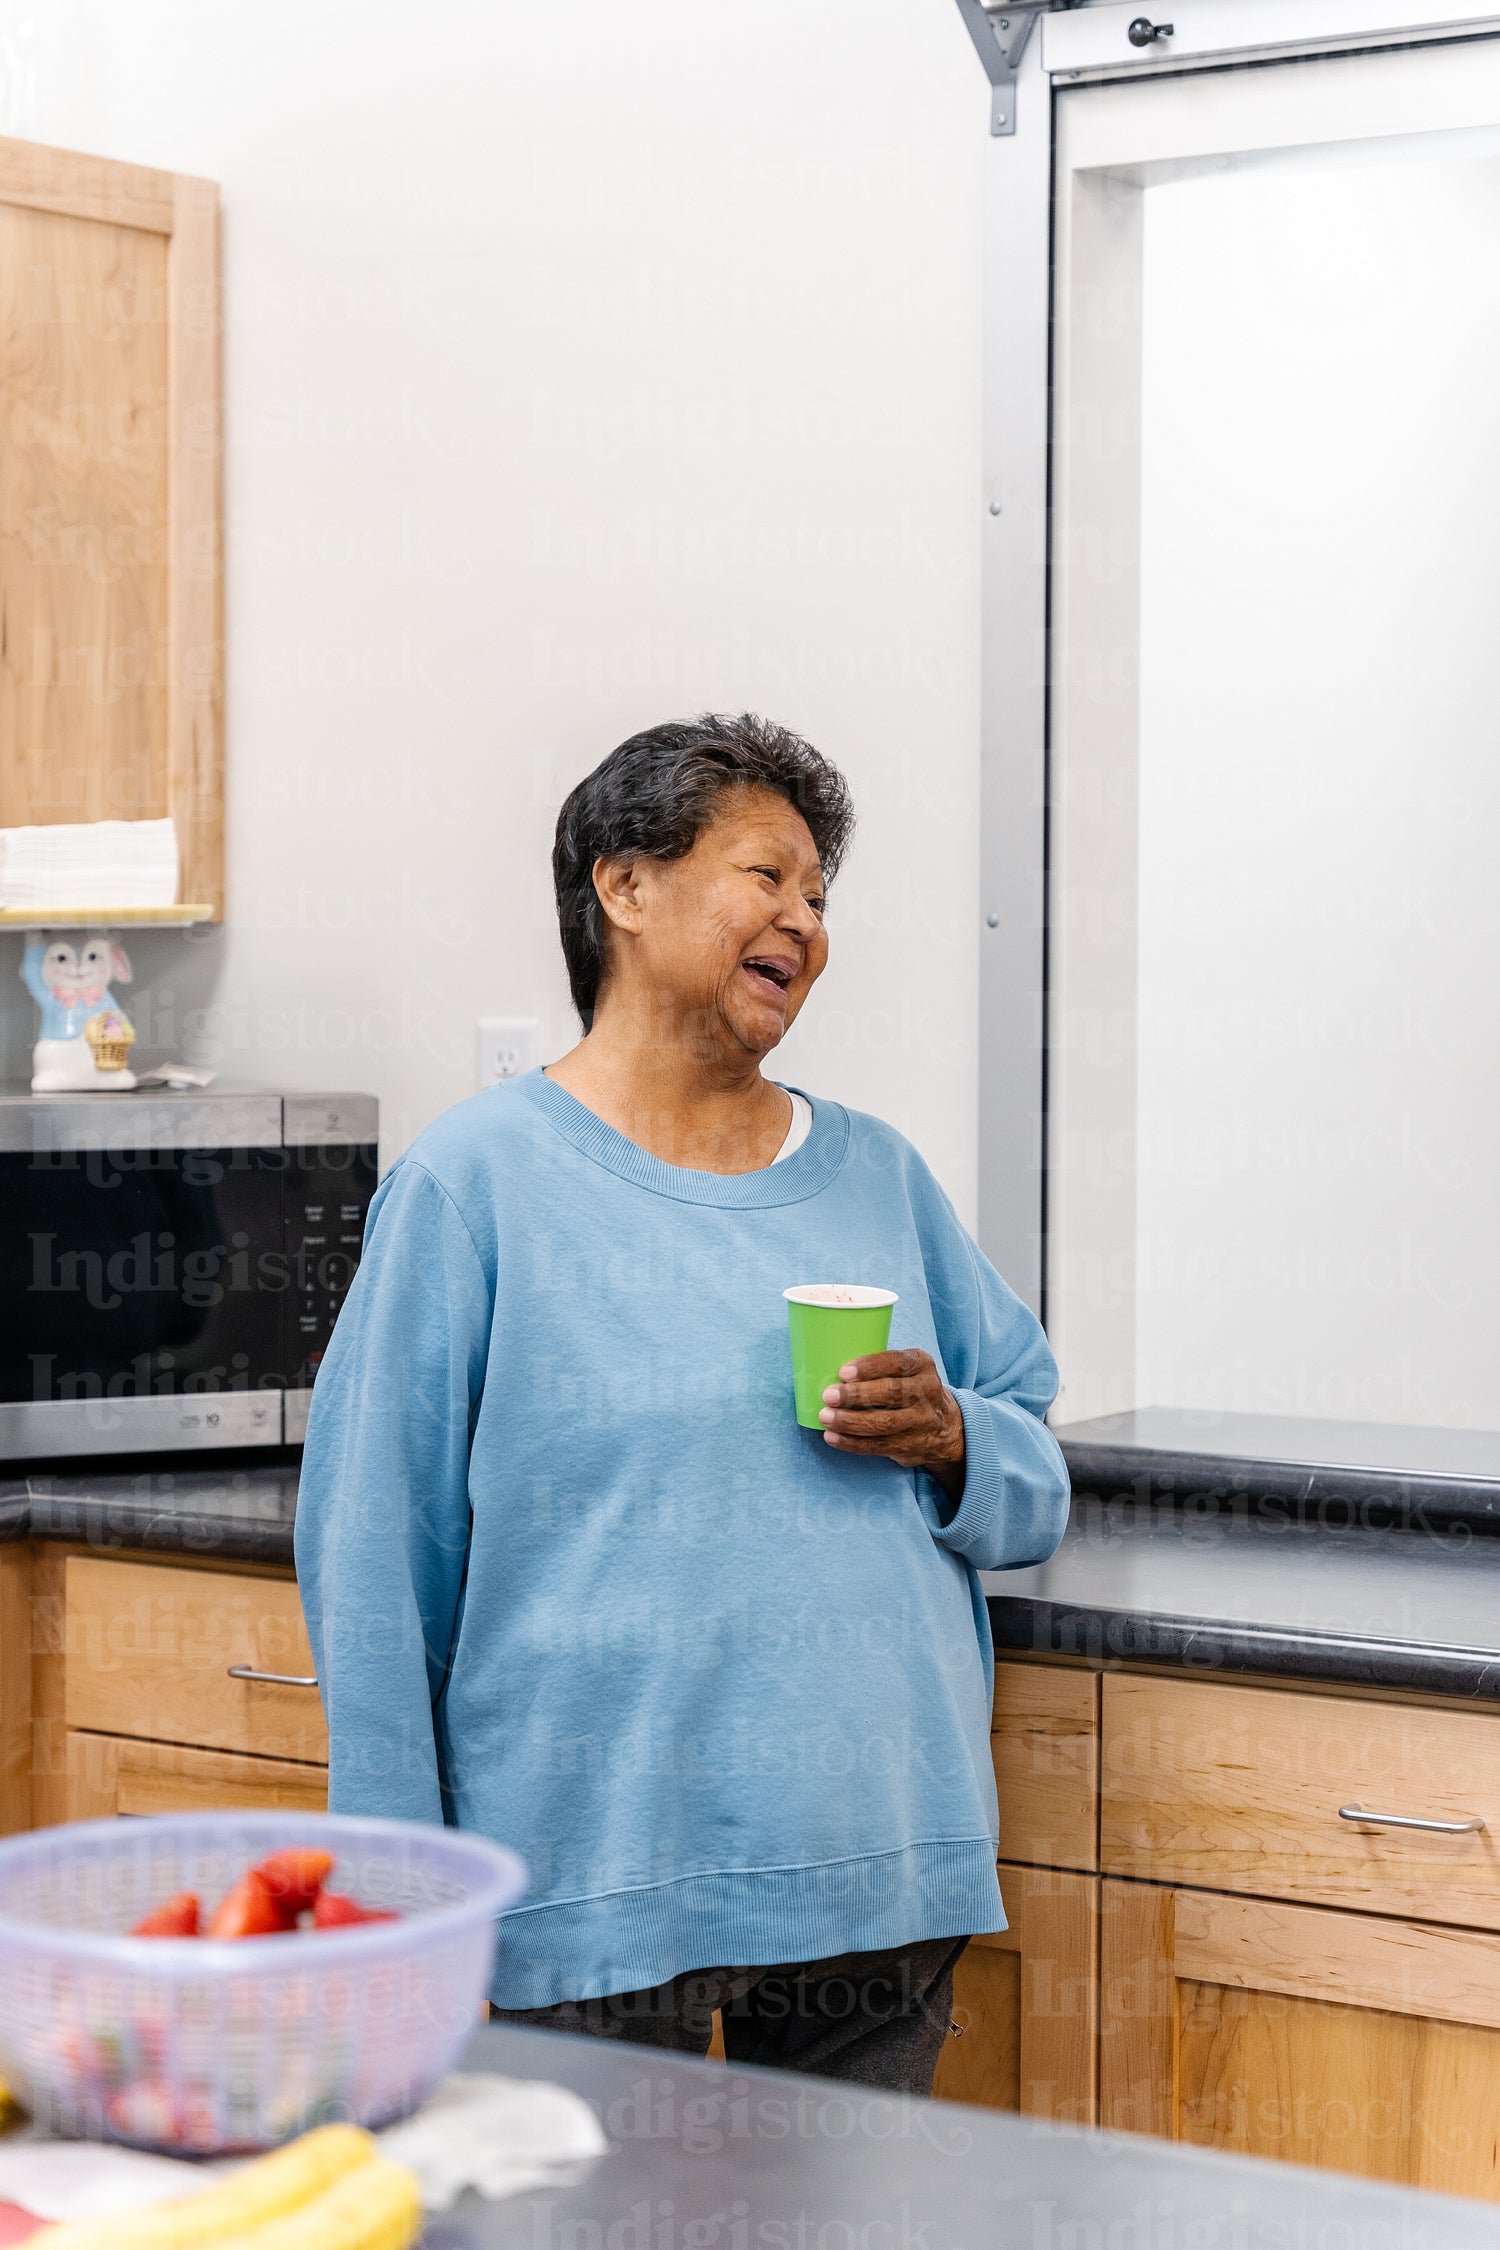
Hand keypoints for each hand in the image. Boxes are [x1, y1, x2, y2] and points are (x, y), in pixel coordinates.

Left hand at [818, 1349, 965, 1499]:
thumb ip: (880, 1367)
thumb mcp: (908, 1369)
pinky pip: (878, 1446)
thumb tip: (831, 1368)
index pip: (897, 1363)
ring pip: (883, 1423)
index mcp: (922, 1365)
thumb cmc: (911, 1389)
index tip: (843, 1372)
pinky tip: (832, 1437)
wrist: (946, 1428)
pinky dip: (851, 1443)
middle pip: (890, 1393)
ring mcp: (920, 1422)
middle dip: (856, 1395)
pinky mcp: (910, 1446)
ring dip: (850, 1421)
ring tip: (826, 1417)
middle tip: (829, 1396)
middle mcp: (927, 1392)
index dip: (870, 1367)